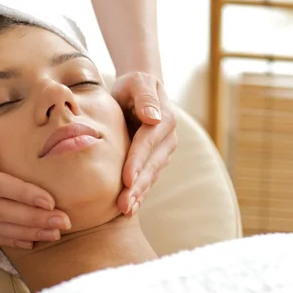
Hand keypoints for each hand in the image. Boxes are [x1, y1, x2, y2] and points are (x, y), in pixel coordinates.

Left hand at [111, 72, 177, 216]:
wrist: (139, 91)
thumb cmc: (134, 85)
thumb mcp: (137, 82)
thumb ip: (144, 97)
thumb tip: (153, 117)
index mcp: (164, 119)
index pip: (148, 143)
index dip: (138, 161)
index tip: (127, 178)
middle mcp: (168, 138)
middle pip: (152, 164)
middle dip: (138, 185)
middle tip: (124, 204)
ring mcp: (164, 151)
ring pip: (151, 175)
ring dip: (139, 194)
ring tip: (125, 210)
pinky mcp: (156, 160)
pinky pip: (148, 178)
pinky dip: (140, 194)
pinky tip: (130, 208)